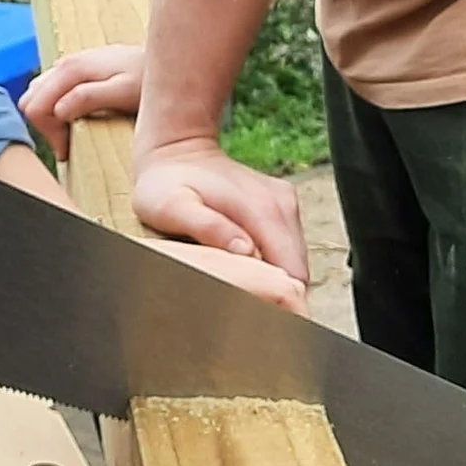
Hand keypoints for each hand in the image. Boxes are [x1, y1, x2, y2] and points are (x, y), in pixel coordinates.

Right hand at [21, 42, 145, 158]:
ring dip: (49, 117)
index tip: (68, 149)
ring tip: (73, 132)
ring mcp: (69, 65)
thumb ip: (89, 98)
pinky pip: (50, 91)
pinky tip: (76, 118)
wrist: (167, 59)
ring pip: (38, 95)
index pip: (35, 106)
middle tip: (69, 143)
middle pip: (31, 100)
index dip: (48, 132)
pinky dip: (55, 108)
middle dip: (45, 126)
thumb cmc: (146, 78)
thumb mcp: (123, 92)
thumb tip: (58, 110)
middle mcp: (64, 63)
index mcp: (71, 70)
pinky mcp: (76, 70)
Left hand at [131, 136, 308, 307]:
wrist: (177, 150)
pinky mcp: (283, 206)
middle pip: (299, 271)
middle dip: (278, 293)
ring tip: (240, 284)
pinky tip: (244, 265)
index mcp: (261, 209)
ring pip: (295, 262)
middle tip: (241, 304)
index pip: (293, 273)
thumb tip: (246, 250)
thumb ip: (208, 228)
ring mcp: (285, 204)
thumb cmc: (167, 183)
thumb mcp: (172, 207)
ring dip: (274, 279)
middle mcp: (282, 205)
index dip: (279, 300)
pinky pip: (287, 249)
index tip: (255, 315)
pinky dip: (272, 264)